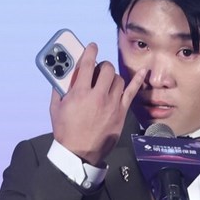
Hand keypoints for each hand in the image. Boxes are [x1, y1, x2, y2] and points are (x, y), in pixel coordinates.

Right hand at [50, 42, 145, 165]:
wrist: (80, 153)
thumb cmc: (66, 132)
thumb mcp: (56, 108)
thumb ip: (59, 90)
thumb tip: (62, 76)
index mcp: (80, 93)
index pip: (87, 64)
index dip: (90, 51)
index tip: (92, 46)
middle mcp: (98, 96)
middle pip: (106, 69)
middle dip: (102, 66)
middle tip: (98, 70)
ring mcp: (112, 104)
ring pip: (118, 79)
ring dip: (112, 76)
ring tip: (107, 80)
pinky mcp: (121, 112)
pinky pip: (132, 92)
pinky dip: (137, 80)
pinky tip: (143, 72)